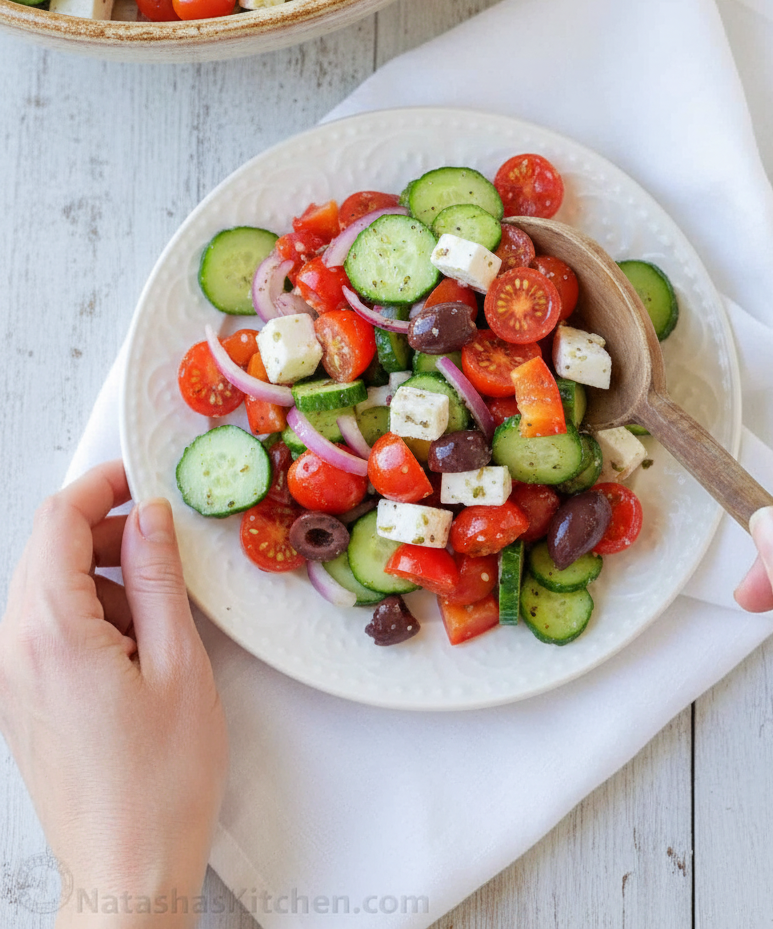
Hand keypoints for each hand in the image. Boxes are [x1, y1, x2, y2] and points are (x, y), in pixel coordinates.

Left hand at [0, 462, 227, 926]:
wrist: (125, 872)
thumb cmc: (159, 784)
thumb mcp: (178, 664)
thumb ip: (160, 578)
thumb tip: (151, 517)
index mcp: (51, 632)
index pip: (59, 521)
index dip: (101, 486)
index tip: (138, 477)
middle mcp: (15, 649)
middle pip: (48, 550)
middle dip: (106, 532)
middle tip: (164, 546)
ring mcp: (12, 677)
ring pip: (48, 588)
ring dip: (101, 577)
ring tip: (157, 614)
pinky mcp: (23, 699)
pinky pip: (46, 628)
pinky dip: (90, 614)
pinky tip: (134, 647)